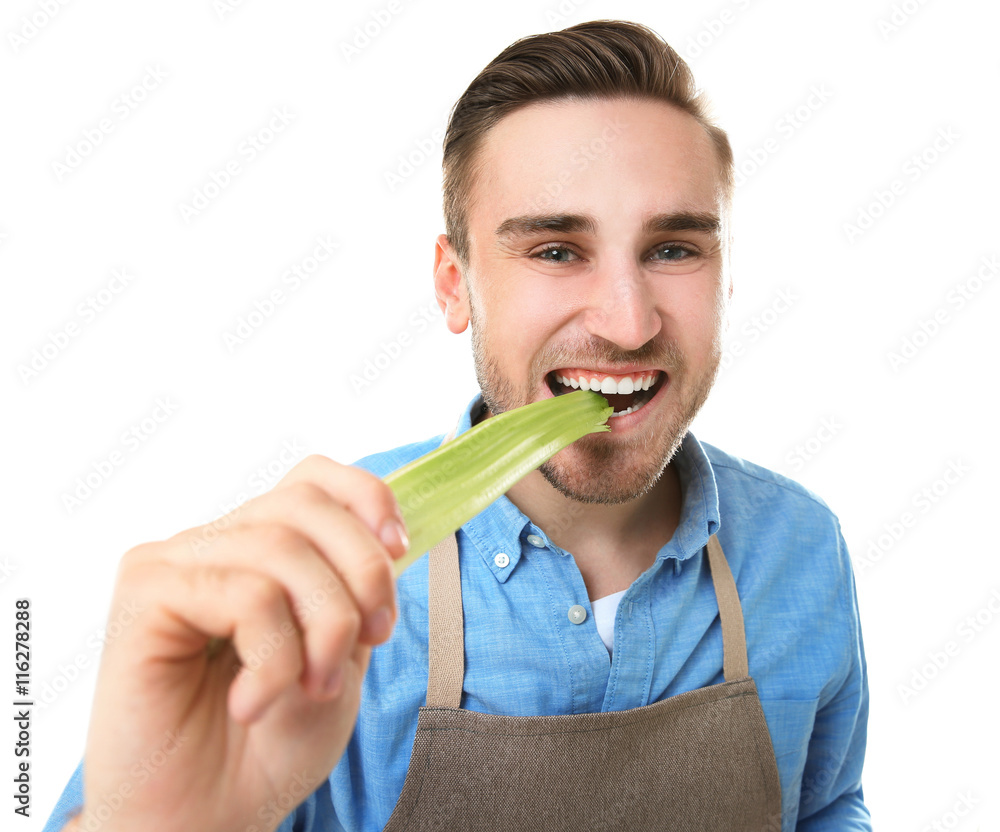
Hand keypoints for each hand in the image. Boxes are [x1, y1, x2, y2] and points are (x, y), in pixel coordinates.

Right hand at [74, 455, 407, 831]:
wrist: (204, 821)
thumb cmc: (269, 745)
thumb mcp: (341, 658)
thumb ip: (355, 594)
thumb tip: (386, 541)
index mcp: (263, 550)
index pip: (314, 478)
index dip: (366, 496)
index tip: (400, 549)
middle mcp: (218, 543)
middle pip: (307, 504)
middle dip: (362, 571)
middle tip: (373, 638)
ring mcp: (177, 562)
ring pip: (282, 548)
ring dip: (323, 626)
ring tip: (313, 688)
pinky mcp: (145, 592)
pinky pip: (245, 594)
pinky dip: (274, 656)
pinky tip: (253, 703)